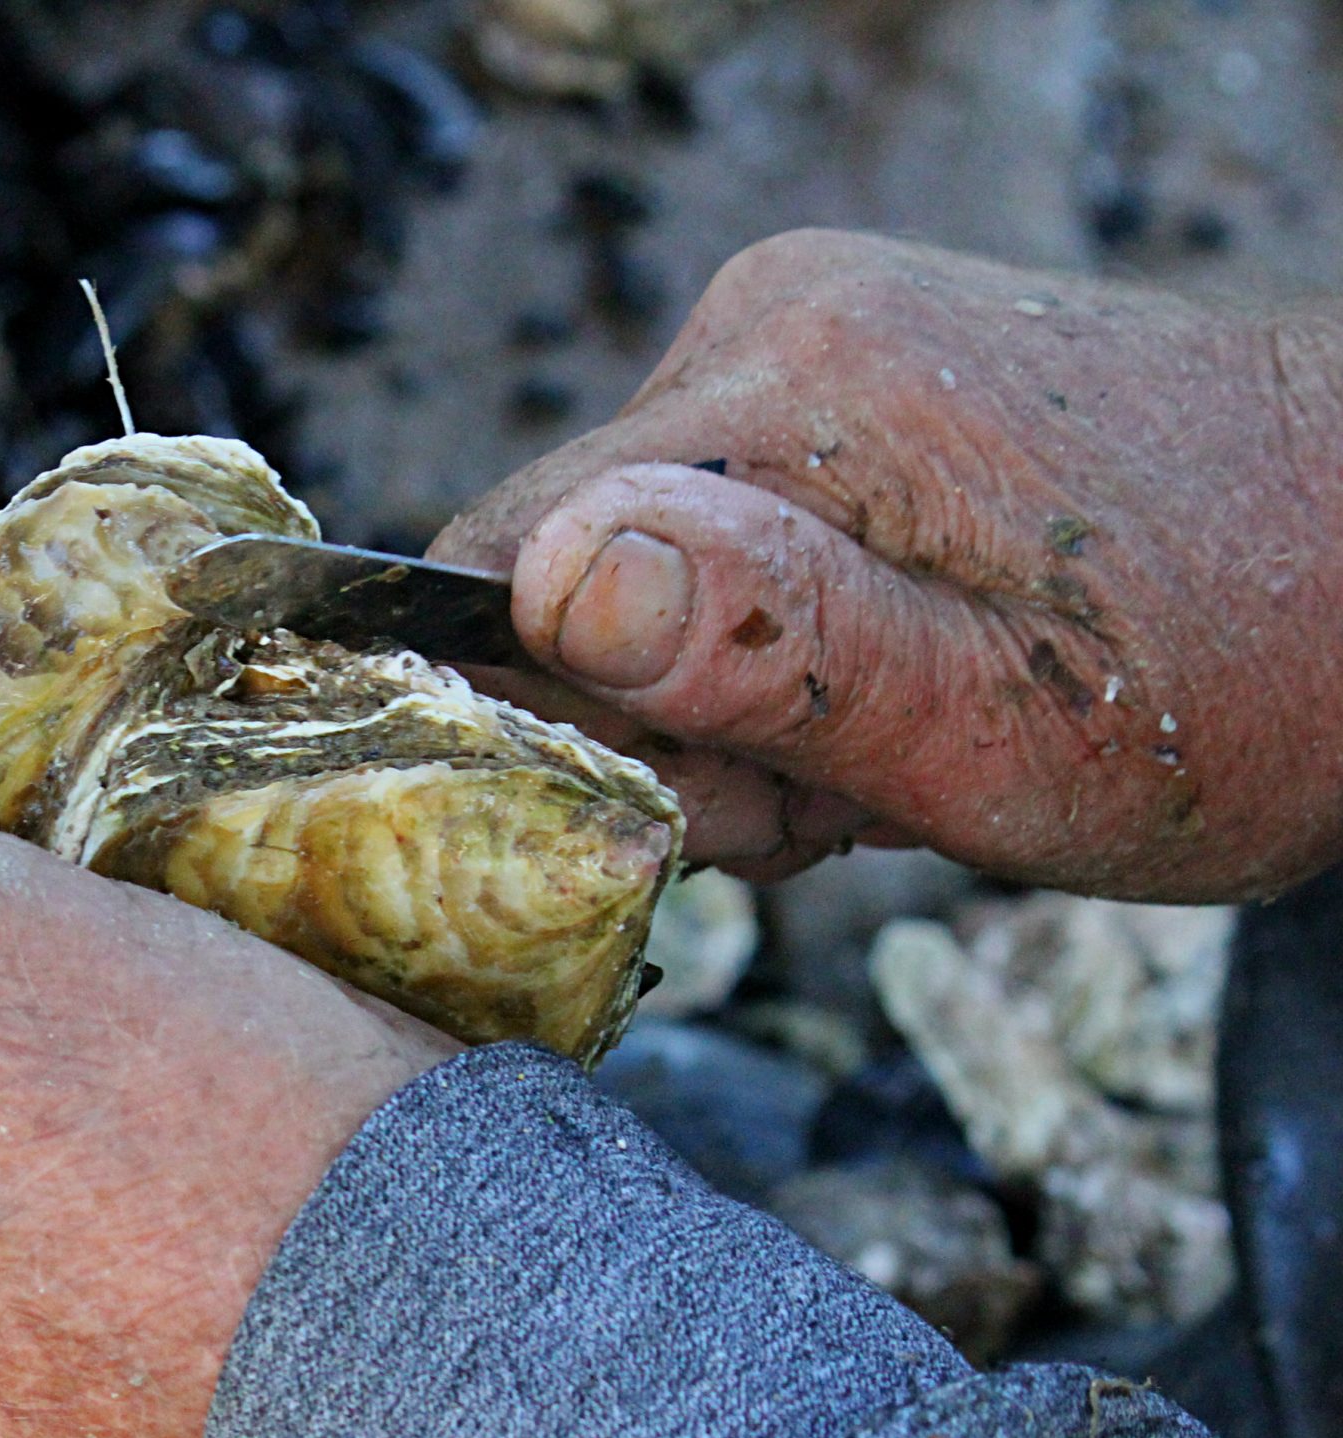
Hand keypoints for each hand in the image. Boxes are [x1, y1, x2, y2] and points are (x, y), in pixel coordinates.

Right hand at [434, 229, 1342, 900]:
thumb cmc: (1251, 670)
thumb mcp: (1010, 732)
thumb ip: (771, 657)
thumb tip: (550, 585)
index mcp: (790, 395)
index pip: (502, 566)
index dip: (562, 722)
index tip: (717, 799)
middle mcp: (771, 323)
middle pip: (570, 574)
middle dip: (672, 723)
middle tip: (848, 785)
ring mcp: (808, 330)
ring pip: (639, 568)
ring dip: (733, 697)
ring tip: (901, 734)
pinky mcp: (842, 365)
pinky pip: (717, 532)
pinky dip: (779, 639)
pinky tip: (904, 670)